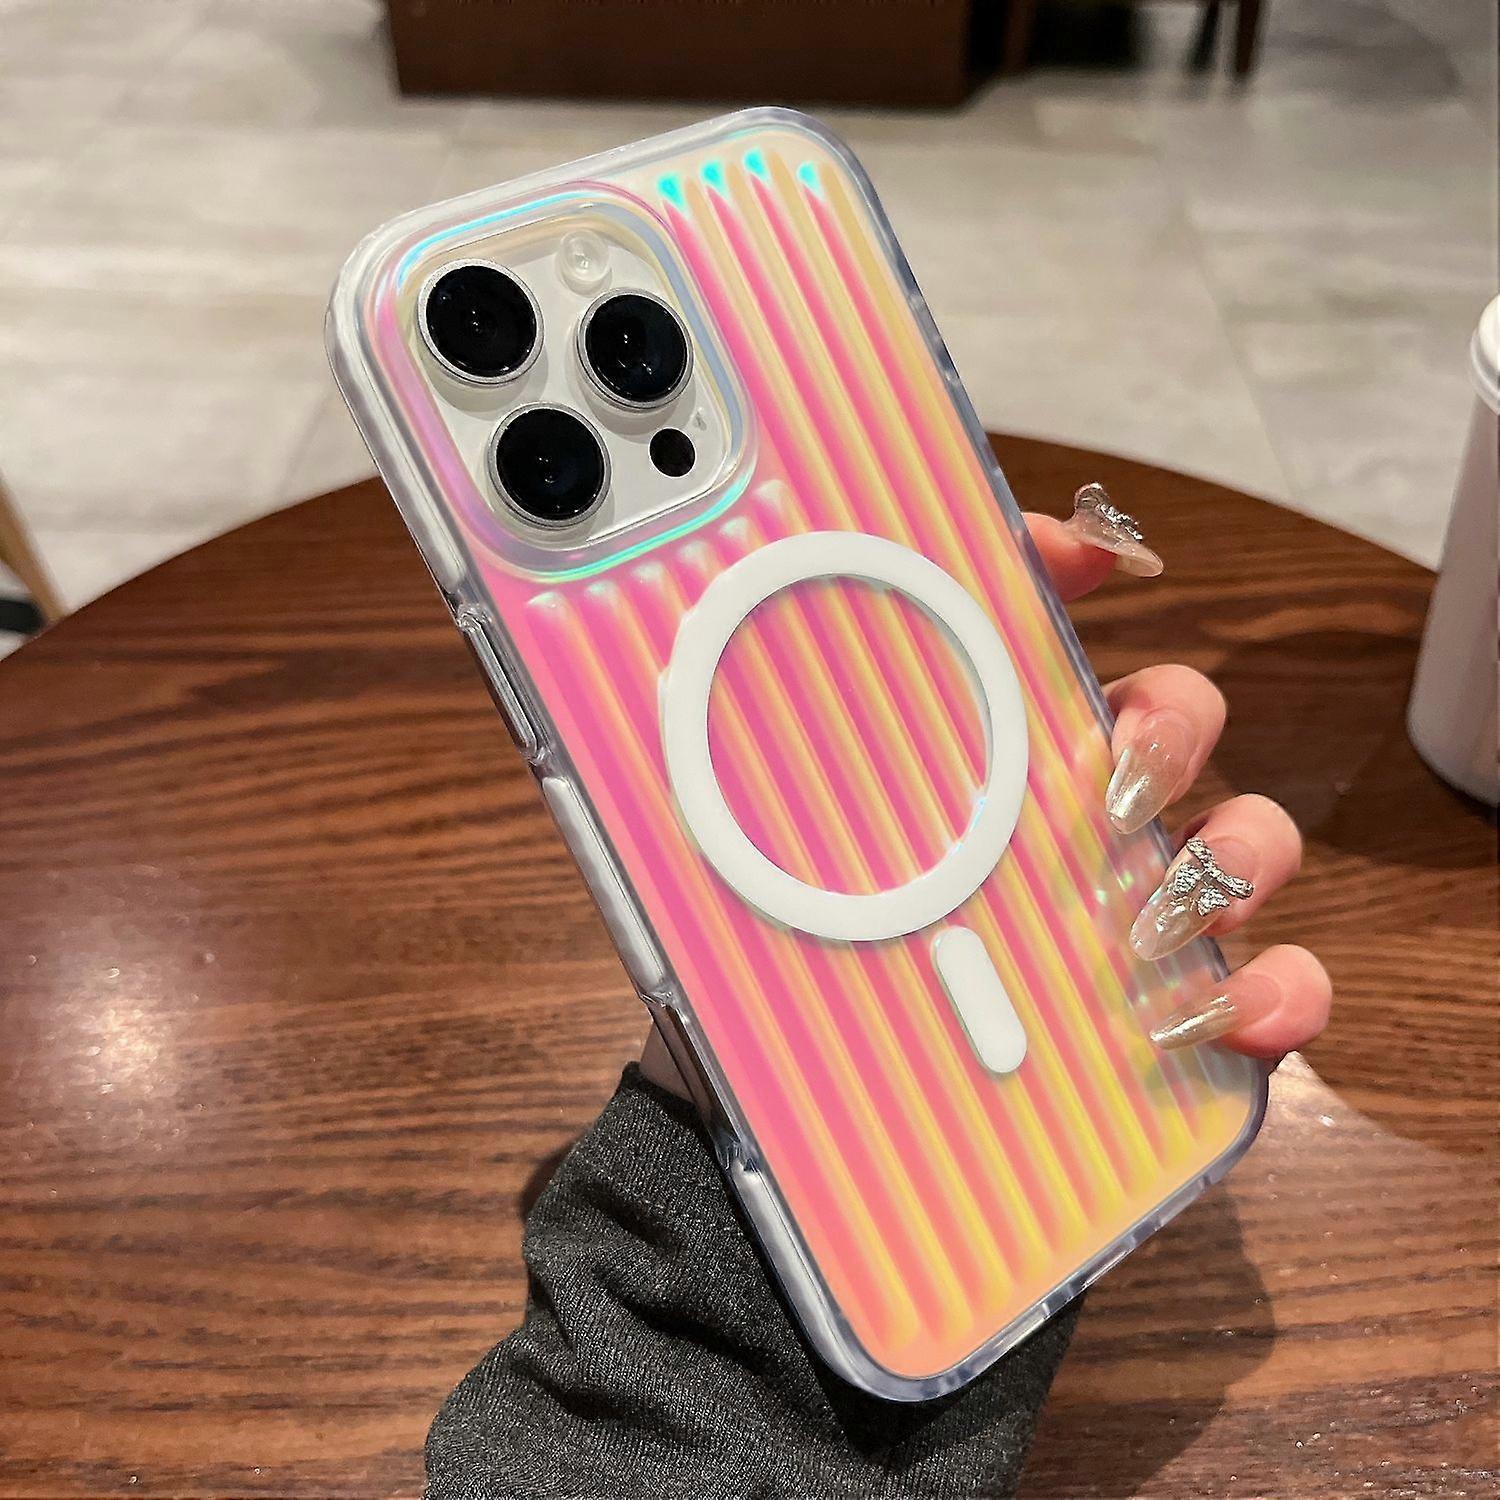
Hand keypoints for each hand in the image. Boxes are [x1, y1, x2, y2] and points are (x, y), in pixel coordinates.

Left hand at [643, 485, 1330, 1091]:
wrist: (784, 1134)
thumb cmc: (769, 975)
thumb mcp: (727, 849)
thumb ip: (724, 753)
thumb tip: (678, 645)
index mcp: (969, 765)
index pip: (1034, 638)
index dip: (1072, 572)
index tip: (1095, 555)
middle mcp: (1062, 825)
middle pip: (1166, 724)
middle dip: (1163, 724)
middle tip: (1104, 780)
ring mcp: (1127, 916)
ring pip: (1240, 840)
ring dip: (1231, 849)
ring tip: (1148, 914)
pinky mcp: (1171, 1015)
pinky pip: (1265, 986)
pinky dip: (1276, 986)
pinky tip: (1229, 1011)